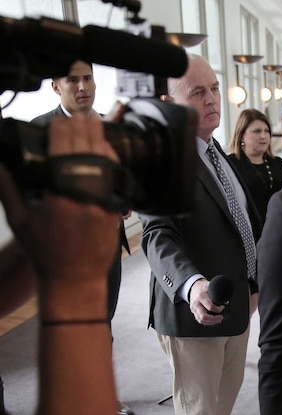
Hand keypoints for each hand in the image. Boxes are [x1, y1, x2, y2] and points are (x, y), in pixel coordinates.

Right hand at [0, 116, 119, 283]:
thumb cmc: (45, 253)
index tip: (58, 120)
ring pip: (105, 161)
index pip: (62, 151)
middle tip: (77, 116)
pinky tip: (106, 150)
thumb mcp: (20, 220)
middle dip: (81, 129)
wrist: (75, 278)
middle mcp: (86, 194)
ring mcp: (105, 200)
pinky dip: (112, 160)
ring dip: (99, 139)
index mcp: (59, 194)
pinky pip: (117, 177)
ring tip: (92, 124)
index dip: (61, 131)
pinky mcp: (117, 208)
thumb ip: (9, 189)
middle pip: (86, 150)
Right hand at [188, 278, 224, 324]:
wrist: (194, 287)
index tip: (223, 307)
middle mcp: (196, 304)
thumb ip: (218, 293)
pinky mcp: (194, 312)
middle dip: (214, 319)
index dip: (218, 309)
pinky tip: (212, 321)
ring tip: (218, 320)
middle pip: (204, 316)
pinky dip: (207, 322)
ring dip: (211, 322)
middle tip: (221, 317)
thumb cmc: (203, 287)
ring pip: (201, 320)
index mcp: (201, 296)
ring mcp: (194, 309)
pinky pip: (199, 320)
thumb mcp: (211, 286)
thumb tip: (226, 301)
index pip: (210, 306)